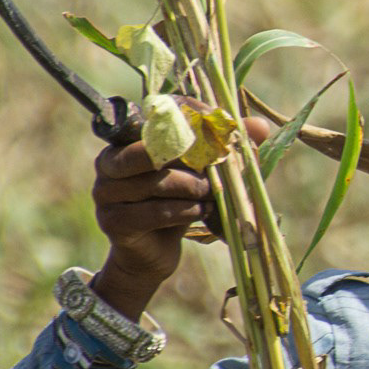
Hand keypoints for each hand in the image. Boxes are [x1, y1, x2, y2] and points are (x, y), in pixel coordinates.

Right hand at [90, 102, 269, 317]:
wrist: (154, 252)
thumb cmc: (178, 202)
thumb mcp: (201, 172)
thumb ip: (226, 147)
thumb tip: (262, 125)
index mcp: (127, 138)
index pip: (158, 116)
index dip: (194, 120)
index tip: (223, 132)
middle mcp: (109, 161)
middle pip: (150, 149)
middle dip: (190, 157)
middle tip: (216, 167)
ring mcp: (106, 192)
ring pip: (156, 182)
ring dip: (192, 188)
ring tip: (211, 194)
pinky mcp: (114, 222)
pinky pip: (155, 212)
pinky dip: (184, 211)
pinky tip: (201, 212)